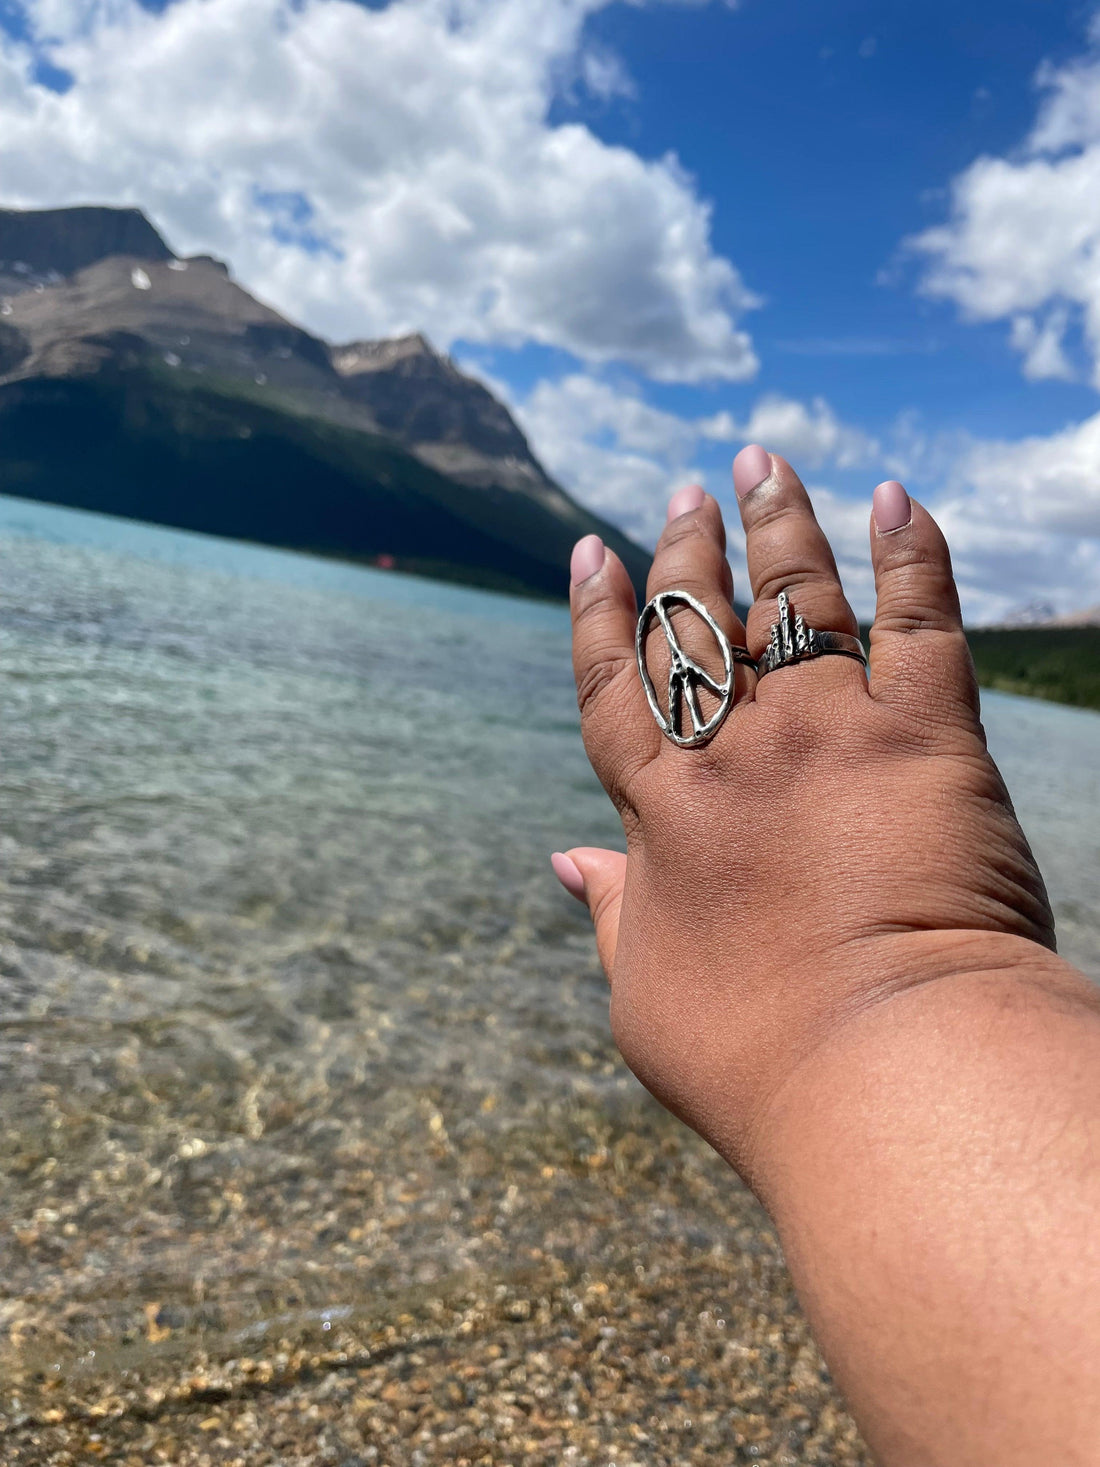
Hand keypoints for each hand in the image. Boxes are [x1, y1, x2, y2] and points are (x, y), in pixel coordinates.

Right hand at [555, 449, 1057, 1182]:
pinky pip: (920, 619)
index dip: (600, 614)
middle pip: (700, 625)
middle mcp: (737, 753)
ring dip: (777, 524)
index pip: (616, 688)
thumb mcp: (644, 996)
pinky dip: (911, 552)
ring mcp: (831, 733)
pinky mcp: (928, 734)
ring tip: (763, 462)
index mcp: (664, 813)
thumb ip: (609, 913)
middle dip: (687, 552)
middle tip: (685, 492)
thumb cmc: (755, 1059)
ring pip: (794, 598)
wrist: (884, 1070)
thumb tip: (567, 860)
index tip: (593, 550)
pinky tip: (895, 497)